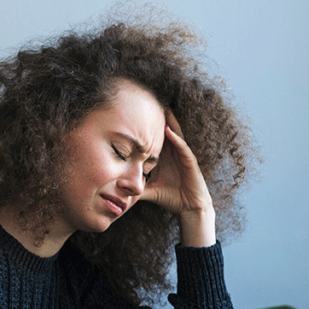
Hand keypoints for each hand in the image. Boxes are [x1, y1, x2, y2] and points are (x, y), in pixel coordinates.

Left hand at [143, 110, 216, 246]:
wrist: (189, 208)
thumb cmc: (171, 197)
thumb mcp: (149, 190)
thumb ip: (136, 187)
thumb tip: (118, 189)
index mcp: (163, 158)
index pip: (153, 139)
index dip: (145, 128)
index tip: (133, 115)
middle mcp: (172, 153)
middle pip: (163, 132)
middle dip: (156, 118)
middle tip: (147, 100)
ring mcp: (182, 156)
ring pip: (174, 134)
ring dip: (168, 121)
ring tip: (160, 107)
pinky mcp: (190, 162)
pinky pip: (183, 147)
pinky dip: (176, 138)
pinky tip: (168, 130)